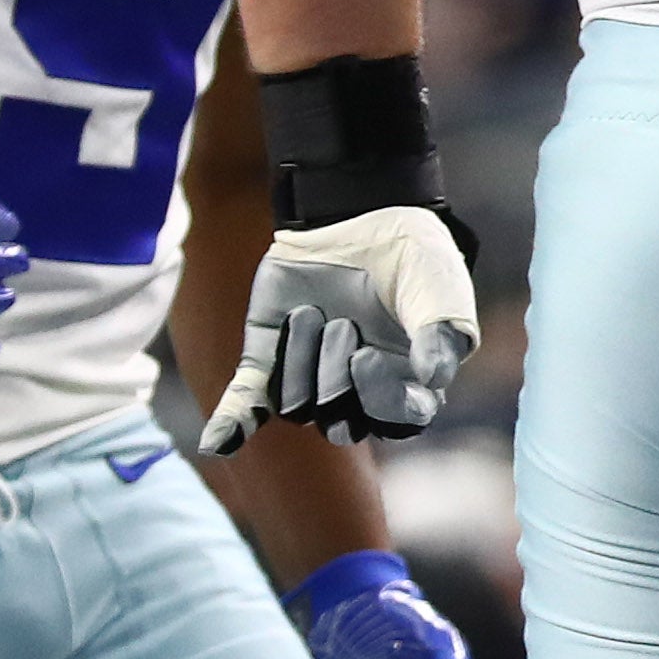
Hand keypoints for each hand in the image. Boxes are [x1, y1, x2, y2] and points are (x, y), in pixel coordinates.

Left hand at [198, 208, 477, 452]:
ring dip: (300, 359)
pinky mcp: (268, 360)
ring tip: (310, 311)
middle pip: (340, 422)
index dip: (378, 397)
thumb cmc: (412, 257)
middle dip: (335, 375)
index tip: (364, 354)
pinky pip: (247, 404)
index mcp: (406, 385)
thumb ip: (440, 335)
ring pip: (296, 406)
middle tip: (340, 321)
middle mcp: (356, 392)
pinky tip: (217, 444)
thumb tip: (431, 381)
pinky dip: (231, 426)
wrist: (360, 214)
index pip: (395, 420)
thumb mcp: (438, 289)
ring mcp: (309, 379)